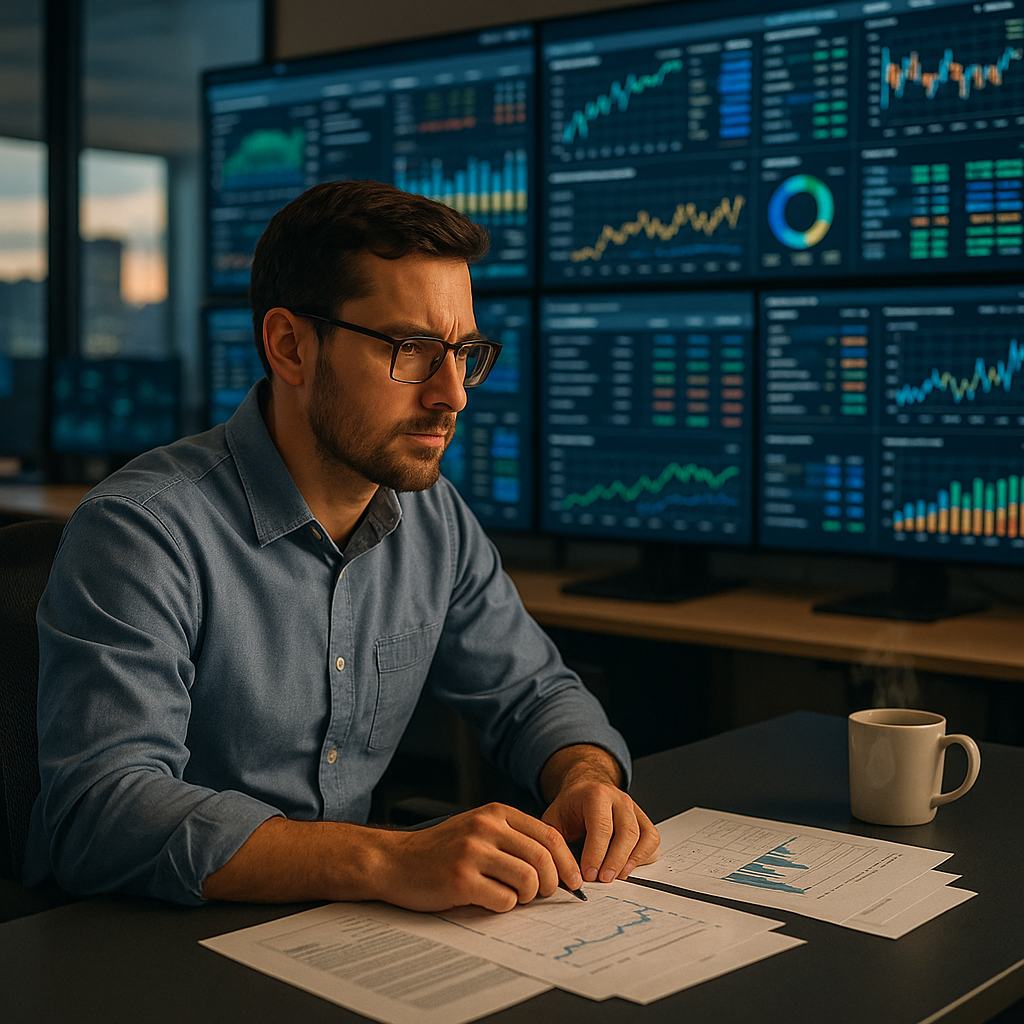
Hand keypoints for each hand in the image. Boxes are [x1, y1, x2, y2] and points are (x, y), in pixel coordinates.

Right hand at [373, 803, 582, 912]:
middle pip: (543, 858)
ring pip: (527, 879)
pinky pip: (503, 900)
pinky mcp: (460, 880)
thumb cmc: (441, 850)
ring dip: (528, 896)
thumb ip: (512, 838)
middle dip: (551, 884)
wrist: (394, 861)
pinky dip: (504, 906)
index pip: (548, 835)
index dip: (567, 862)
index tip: (573, 881)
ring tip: (514, 897)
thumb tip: (555, 866)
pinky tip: (489, 900)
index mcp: (495, 813)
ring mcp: (472, 853)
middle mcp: (485, 827)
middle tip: (543, 895)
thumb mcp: (478, 828)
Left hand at [540, 746, 659, 883]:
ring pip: (642, 837)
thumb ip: (556, 844)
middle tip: (603, 879)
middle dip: (615, 861)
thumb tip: (561, 873)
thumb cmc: (571, 806)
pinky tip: (630, 867)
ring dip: (631, 861)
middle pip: (626, 832)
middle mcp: (619, 799)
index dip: (596, 853)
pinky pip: (652, 839)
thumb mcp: (554, 819)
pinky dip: (645, 856)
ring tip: (617, 876)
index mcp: (595, 794)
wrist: (585, 789)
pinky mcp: (643, 819)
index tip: (588, 874)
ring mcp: (633, 808)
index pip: (601, 826)